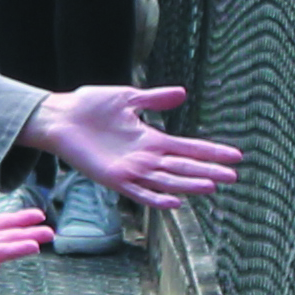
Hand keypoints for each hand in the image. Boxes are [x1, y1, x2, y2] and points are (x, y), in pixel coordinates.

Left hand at [30, 84, 236, 209]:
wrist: (59, 115)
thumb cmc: (90, 106)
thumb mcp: (128, 97)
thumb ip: (155, 99)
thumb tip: (183, 94)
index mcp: (150, 139)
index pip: (189, 148)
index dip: (211, 152)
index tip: (235, 156)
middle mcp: (145, 158)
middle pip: (184, 166)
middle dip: (209, 171)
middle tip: (234, 176)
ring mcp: (131, 170)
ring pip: (167, 180)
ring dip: (189, 184)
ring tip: (212, 186)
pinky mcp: (113, 178)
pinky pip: (139, 192)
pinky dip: (157, 198)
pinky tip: (176, 201)